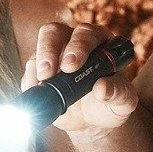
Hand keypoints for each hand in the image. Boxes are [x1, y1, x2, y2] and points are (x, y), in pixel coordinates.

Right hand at [24, 21, 138, 134]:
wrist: (90, 119)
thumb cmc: (110, 104)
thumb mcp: (123, 103)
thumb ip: (119, 94)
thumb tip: (103, 88)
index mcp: (101, 42)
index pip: (87, 34)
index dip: (78, 46)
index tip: (71, 66)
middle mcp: (75, 41)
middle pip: (56, 32)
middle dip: (50, 50)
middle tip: (49, 73)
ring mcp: (55, 52)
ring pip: (39, 46)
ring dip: (38, 62)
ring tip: (41, 81)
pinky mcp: (39, 67)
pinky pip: (30, 67)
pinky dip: (29, 78)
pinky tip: (36, 90)